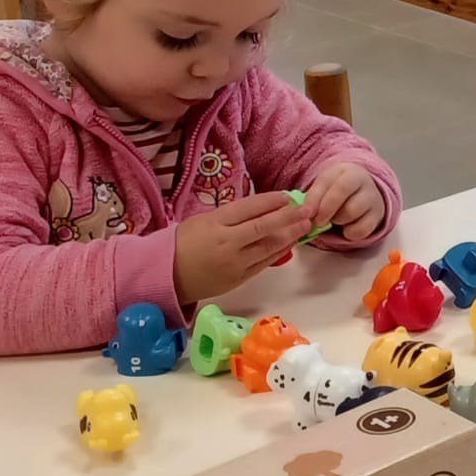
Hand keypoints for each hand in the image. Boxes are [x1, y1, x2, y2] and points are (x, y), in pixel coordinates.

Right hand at [173, 191, 315, 305]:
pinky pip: (265, 262)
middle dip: (289, 217)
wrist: (167, 275)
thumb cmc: (183, 243)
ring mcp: (235, 263)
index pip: (249, 208)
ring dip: (290, 234)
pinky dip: (280, 251)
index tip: (287, 196)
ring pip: (269, 246)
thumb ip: (231, 216)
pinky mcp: (240, 279)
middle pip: (264, 227)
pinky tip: (291, 242)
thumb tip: (263, 209)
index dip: (271, 201)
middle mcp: (227, 243)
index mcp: (215, 224)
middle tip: (307, 208)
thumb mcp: (202, 221)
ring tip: (305, 224)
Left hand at [302, 162, 387, 243]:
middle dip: (326, 211)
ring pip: (352, 212)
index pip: (330, 183)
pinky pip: (362, 229)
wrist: (361, 192)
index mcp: (345, 170)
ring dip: (338, 220)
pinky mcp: (377, 216)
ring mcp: (372, 198)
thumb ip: (312, 198)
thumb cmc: (336, 190)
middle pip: (342, 195)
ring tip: (335, 219)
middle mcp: (362, 181)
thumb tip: (304, 213)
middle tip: (318, 220)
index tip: (306, 213)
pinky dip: (350, 232)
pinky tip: (346, 227)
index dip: (316, 200)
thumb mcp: (323, 186)